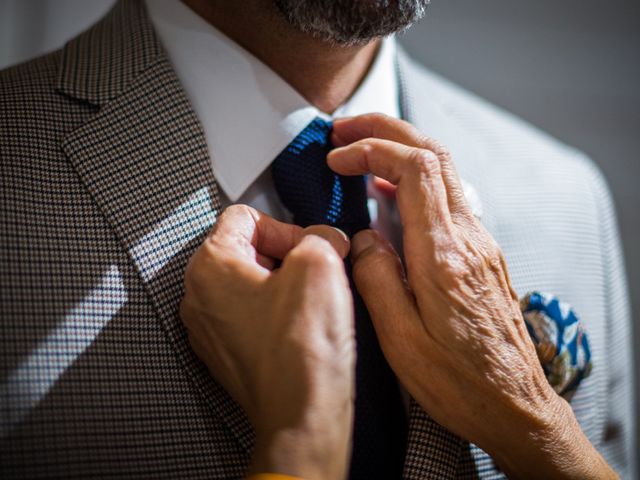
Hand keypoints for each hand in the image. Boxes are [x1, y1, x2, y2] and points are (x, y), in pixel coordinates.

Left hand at [180, 205, 354, 479]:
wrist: (300, 414)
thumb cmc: (299, 349)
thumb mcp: (320, 265)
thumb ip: (320, 235)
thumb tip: (325, 239)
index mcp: (210, 266)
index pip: (246, 216)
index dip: (286, 226)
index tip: (311, 247)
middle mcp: (199, 296)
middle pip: (246, 250)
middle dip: (286, 256)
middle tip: (317, 272)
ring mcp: (210, 329)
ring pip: (250, 285)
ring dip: (283, 285)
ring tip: (312, 302)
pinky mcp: (227, 354)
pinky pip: (251, 317)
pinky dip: (276, 314)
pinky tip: (301, 327)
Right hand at [328, 114, 615, 478]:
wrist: (515, 406)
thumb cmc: (459, 383)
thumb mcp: (400, 341)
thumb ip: (376, 278)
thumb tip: (364, 238)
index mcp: (443, 256)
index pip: (413, 169)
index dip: (371, 150)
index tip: (336, 160)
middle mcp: (468, 239)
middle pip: (433, 153)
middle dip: (385, 130)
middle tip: (344, 130)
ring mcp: (479, 243)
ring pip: (444, 170)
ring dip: (401, 149)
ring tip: (361, 152)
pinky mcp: (480, 255)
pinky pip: (448, 197)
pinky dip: (414, 179)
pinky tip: (390, 195)